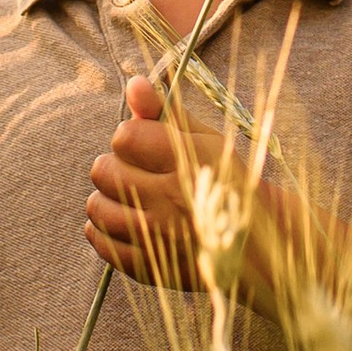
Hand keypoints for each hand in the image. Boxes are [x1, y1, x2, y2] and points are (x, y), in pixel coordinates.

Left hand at [85, 76, 248, 287]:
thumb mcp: (204, 140)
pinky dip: (102, 230)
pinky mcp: (149, 268)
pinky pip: (102, 245)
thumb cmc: (226, 183)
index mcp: (186, 162)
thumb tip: (134, 83)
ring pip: (97, 208)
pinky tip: (121, 221)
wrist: (254, 245)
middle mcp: (170, 200)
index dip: (129, 136)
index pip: (124, 137)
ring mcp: (158, 239)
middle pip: (104, 171)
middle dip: (114, 165)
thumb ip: (165, 111)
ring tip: (127, 196)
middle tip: (134, 171)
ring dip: (105, 198)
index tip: (143, 144)